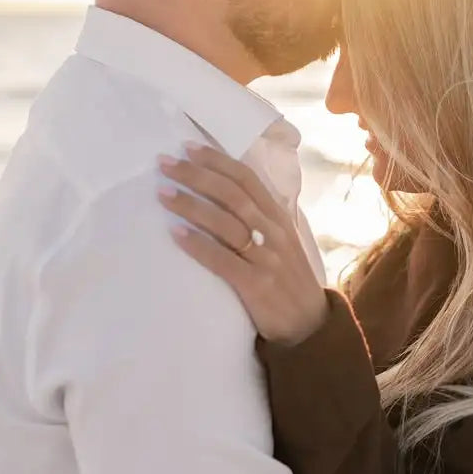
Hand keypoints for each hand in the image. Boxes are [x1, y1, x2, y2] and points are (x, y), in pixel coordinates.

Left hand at [158, 144, 328, 345]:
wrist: (309, 326)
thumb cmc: (289, 280)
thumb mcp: (283, 241)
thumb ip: (261, 218)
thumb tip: (228, 192)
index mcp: (279, 218)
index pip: (247, 179)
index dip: (217, 161)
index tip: (188, 148)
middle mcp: (274, 232)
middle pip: (232, 194)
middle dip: (197, 175)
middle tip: (166, 163)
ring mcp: (266, 258)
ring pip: (225, 222)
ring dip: (191, 204)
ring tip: (163, 193)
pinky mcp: (256, 285)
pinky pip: (222, 260)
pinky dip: (198, 244)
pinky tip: (176, 233)